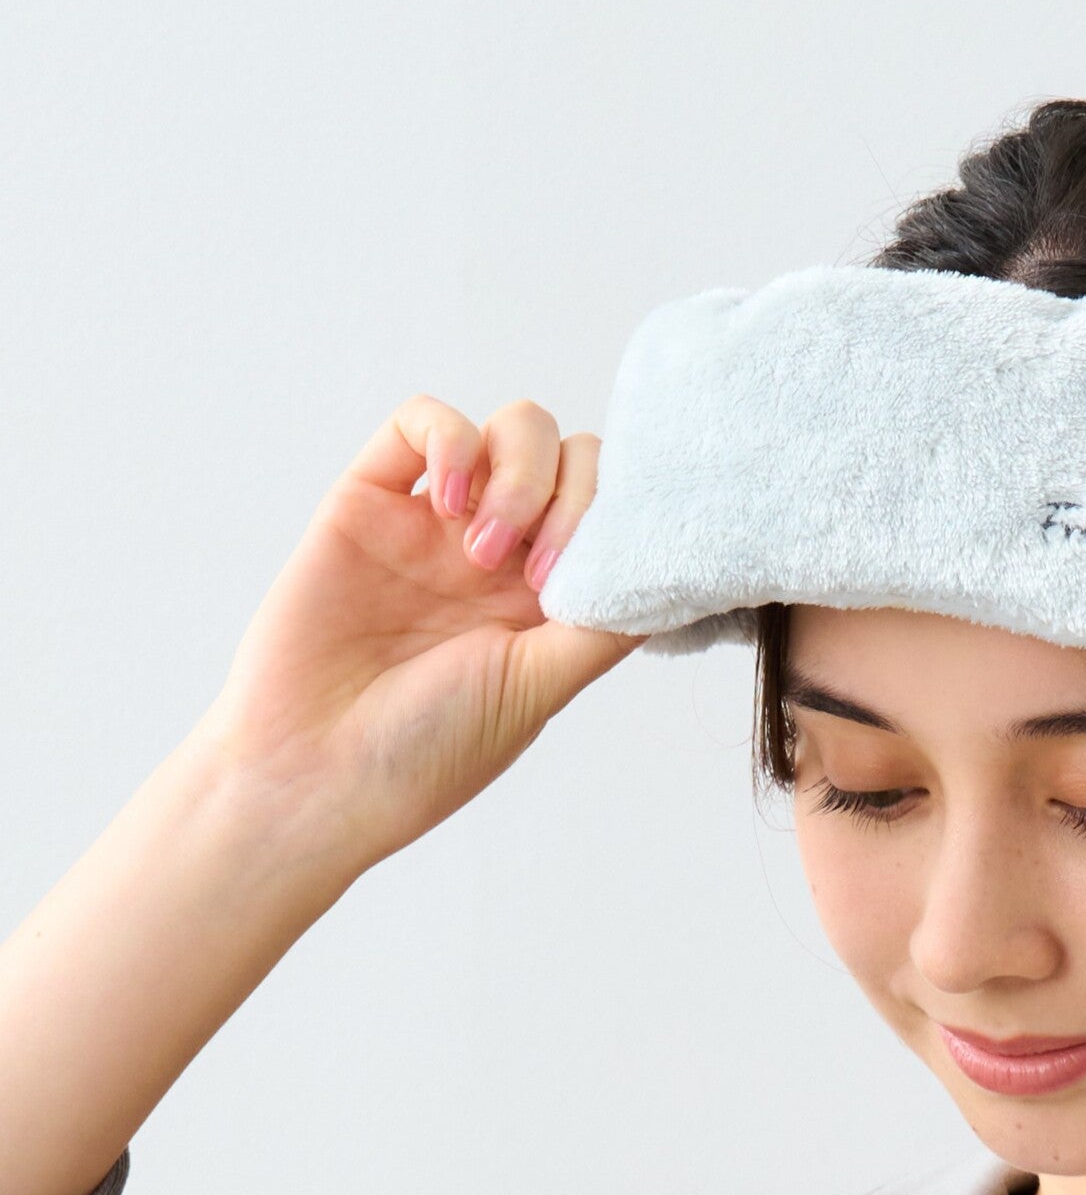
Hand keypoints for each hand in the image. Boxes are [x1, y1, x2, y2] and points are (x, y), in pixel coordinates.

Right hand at [193, 393, 646, 873]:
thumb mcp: (542, 686)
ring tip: (485, 551)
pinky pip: (422, 421)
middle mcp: (505, 552)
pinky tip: (452, 500)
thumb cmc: (428, 749)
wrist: (312, 772)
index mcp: (554, 599)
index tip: (599, 573)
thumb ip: (605, 621)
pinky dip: (452, 437)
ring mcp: (440, 522)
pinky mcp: (370, 499)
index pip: (617, 514)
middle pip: (578, 459)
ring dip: (522, 472)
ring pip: (516, 427)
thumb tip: (665, 567)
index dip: (623, 519)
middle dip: (577, 497)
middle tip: (537, 575)